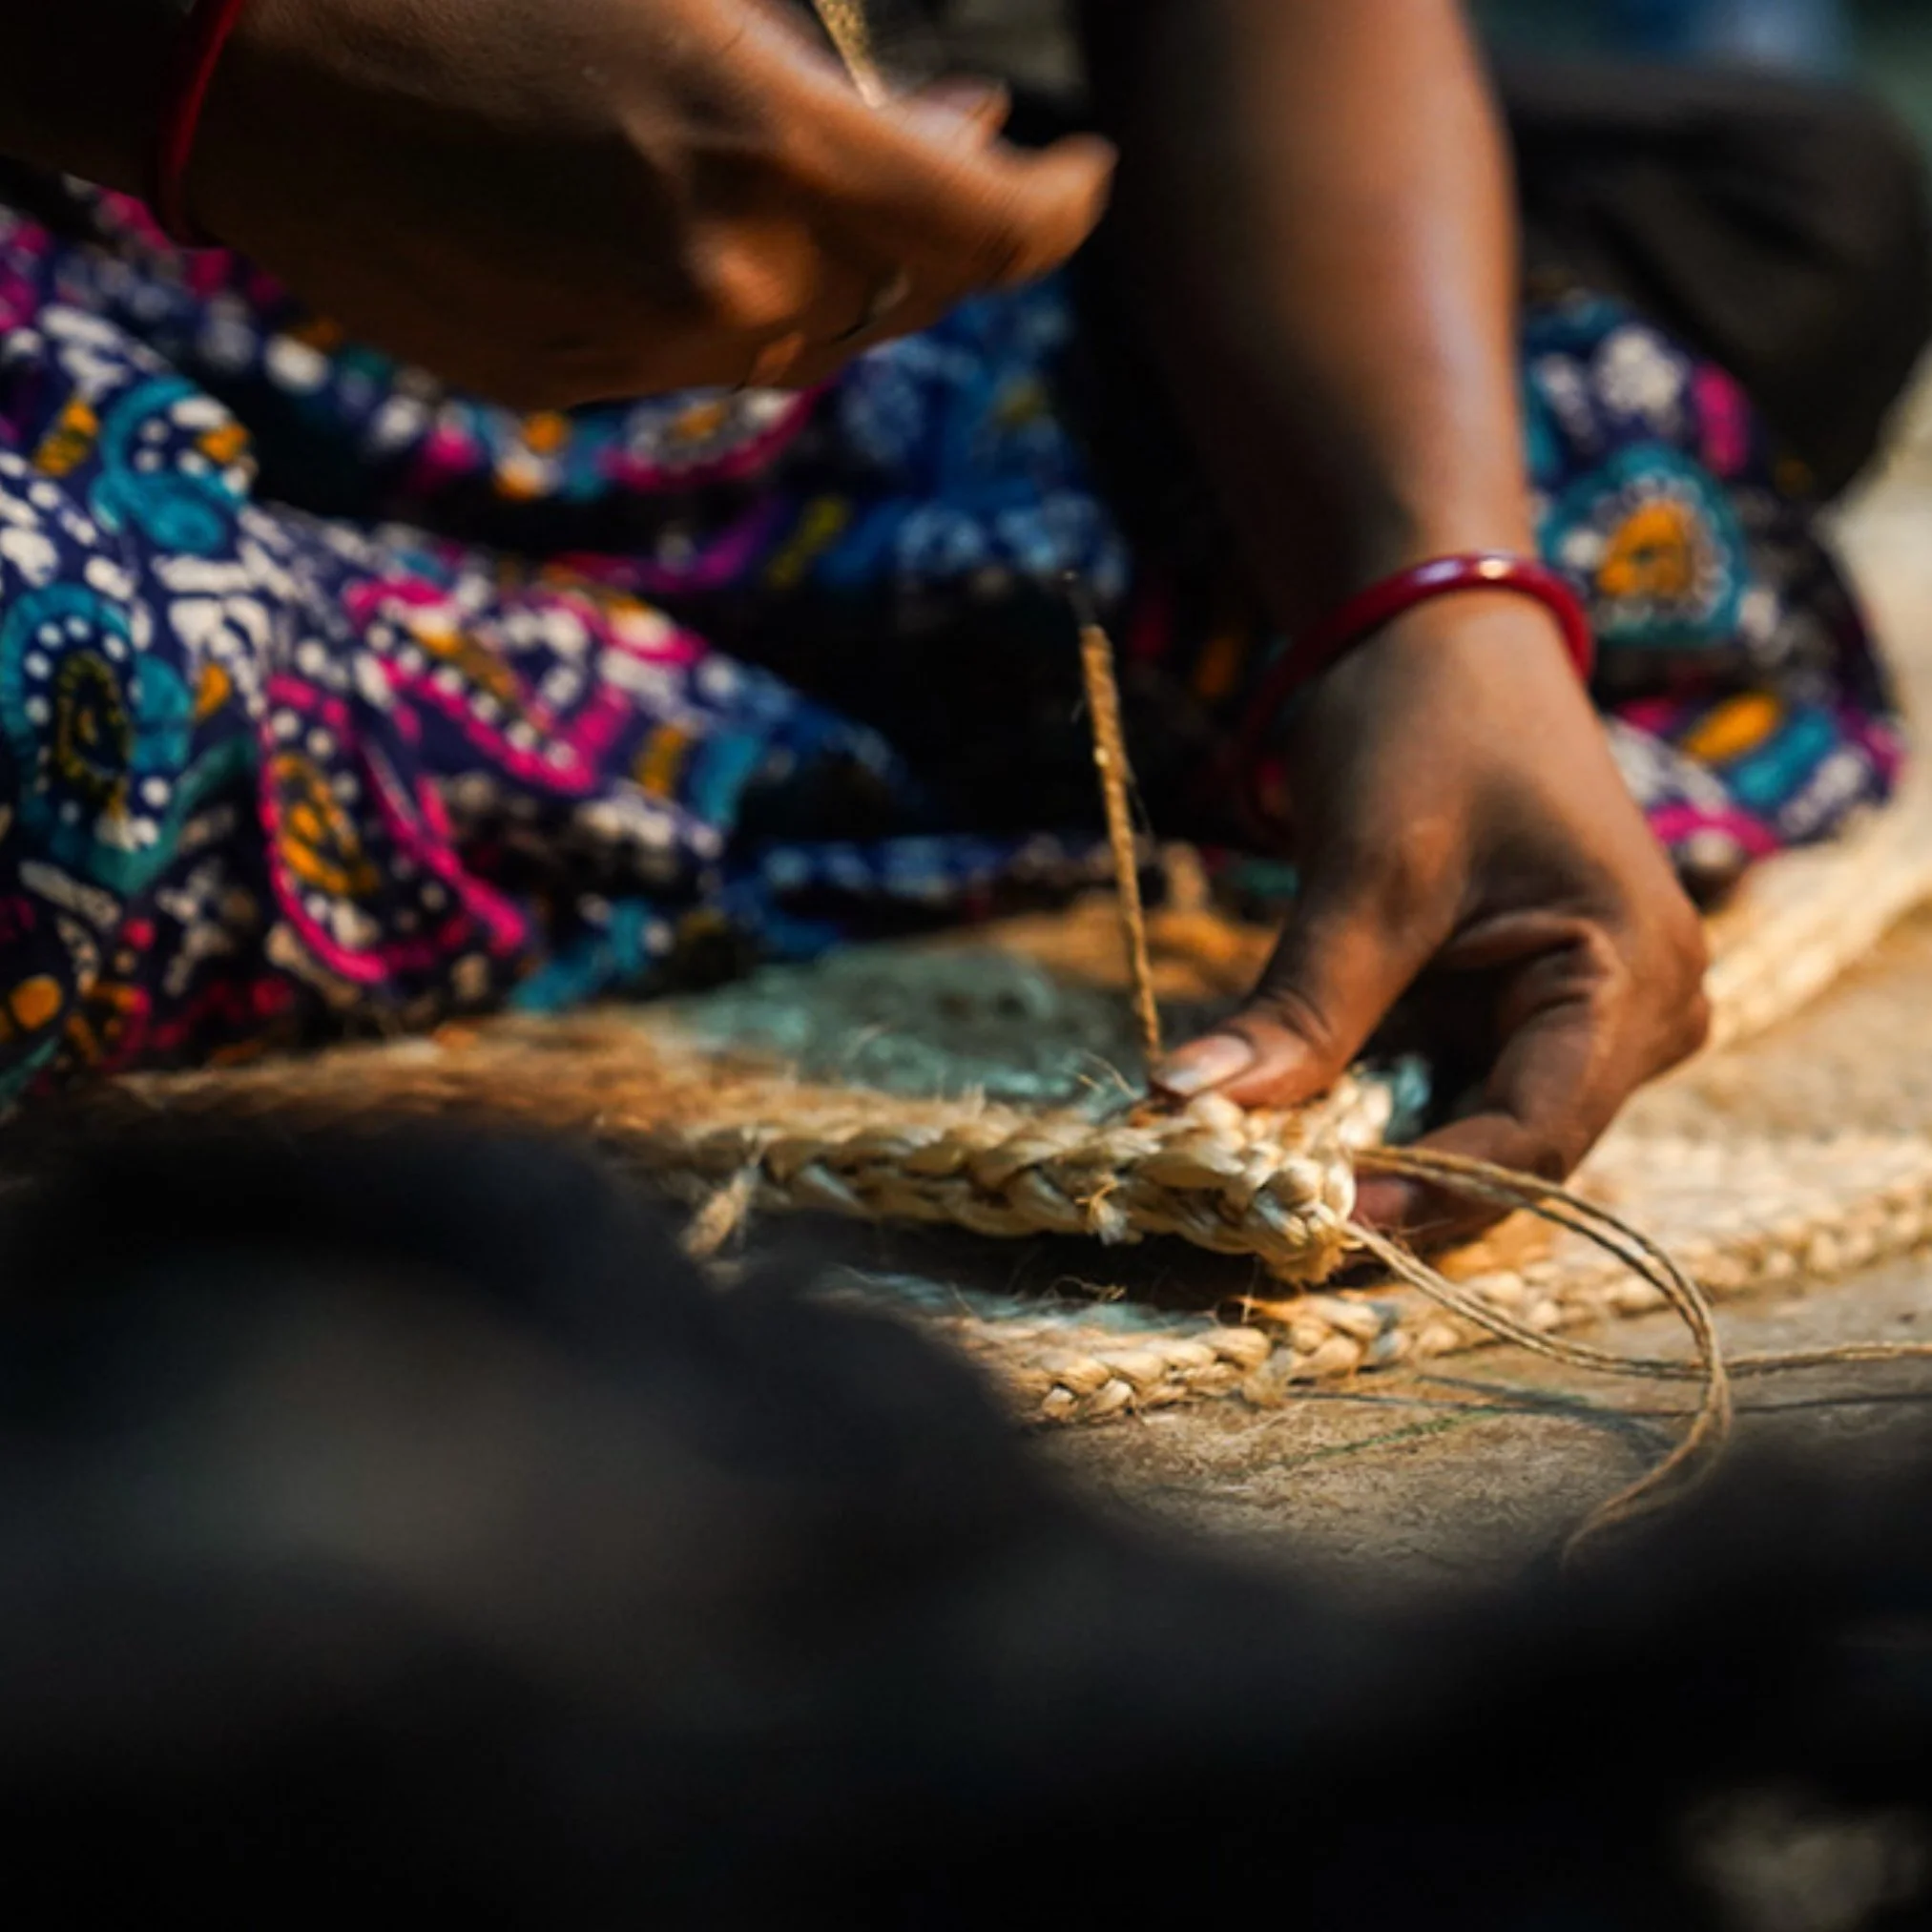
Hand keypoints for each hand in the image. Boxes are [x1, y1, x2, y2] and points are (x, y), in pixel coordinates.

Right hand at [189, 0, 1113, 404]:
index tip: (1081, 172)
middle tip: (962, 149)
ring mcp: (642, 353)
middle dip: (948, 228)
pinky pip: (693, 356)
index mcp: (780, 156)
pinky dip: (730, 298)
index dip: (1064, 208)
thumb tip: (929, 123)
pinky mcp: (563, 385)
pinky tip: (705, 231)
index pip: (996, 234)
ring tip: (830, 184)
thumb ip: (824, 78)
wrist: (235, 46)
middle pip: (904, 297)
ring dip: (838, 268)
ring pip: (799, 334)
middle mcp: (732, 284)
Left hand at [1156, 597, 1710, 1244]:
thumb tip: (1185, 1108)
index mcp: (1634, 980)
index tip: (1309, 1214)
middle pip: (1506, 1151)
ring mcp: (1580, 1024)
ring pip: (1465, 1130)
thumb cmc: (1428, 725)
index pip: (1535, 1137)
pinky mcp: (1517, 1015)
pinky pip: (1441, 1090)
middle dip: (1384, 1179)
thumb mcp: (1368, 872)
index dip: (1424, 1189)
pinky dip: (1364, 1108)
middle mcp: (1633, 1021)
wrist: (1437, 638)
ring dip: (1366, 1150)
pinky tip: (1286, 1123)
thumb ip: (1297, 1007)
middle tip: (1259, 1211)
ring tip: (1257, 1174)